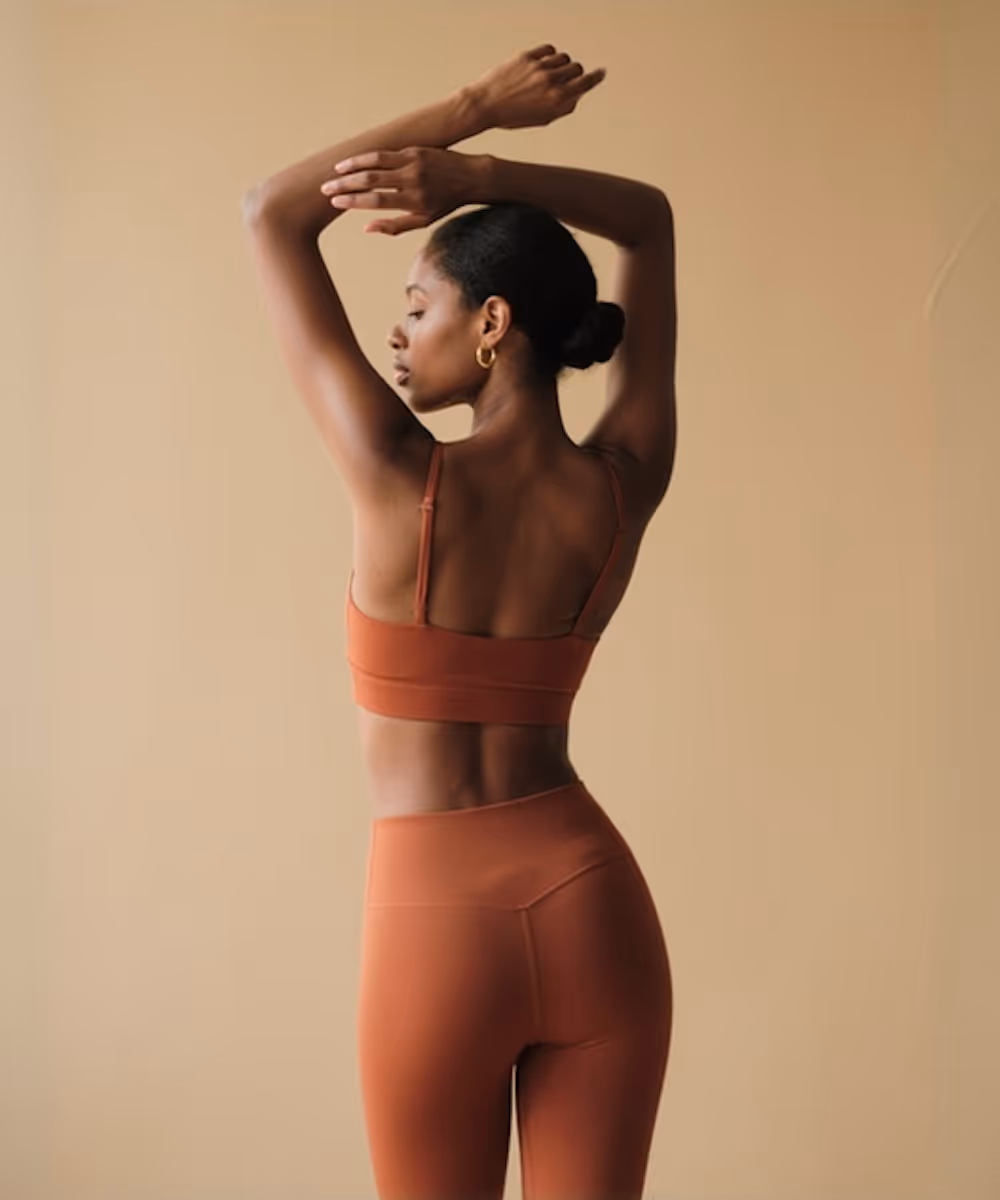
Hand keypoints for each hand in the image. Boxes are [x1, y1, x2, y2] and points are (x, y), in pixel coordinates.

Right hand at [319, 146, 478, 235]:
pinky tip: (354, 162)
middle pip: (370, 180)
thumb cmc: (445, 203)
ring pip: (375, 160)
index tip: (335, 202)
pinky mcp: (414, 149)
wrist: (470, 177)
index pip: (375, 201)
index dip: (352, 201)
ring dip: (352, 165)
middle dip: (345, 184)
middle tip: (326, 188)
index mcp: (413, 201)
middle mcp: (411, 180)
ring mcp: (412, 161)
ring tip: (335, 171)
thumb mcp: (423, 221)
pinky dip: (367, 156)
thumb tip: (366, 227)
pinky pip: (385, 152)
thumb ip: (395, 226)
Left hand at [467, 44, 606, 130]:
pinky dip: (550, 56)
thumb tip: (578, 94)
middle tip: (564, 81)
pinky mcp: (528, 56)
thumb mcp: (542, 119)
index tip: (602, 72)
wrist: (485, 105)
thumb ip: (563, 107)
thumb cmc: (512, 116)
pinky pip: (549, 50)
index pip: (586, 83)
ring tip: (550, 75)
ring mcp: (540, 67)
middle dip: (574, 74)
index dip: (596, 77)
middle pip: (576, 68)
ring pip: (563, 57)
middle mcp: (551, 82)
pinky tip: (543, 63)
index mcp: (557, 100)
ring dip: (561, 65)